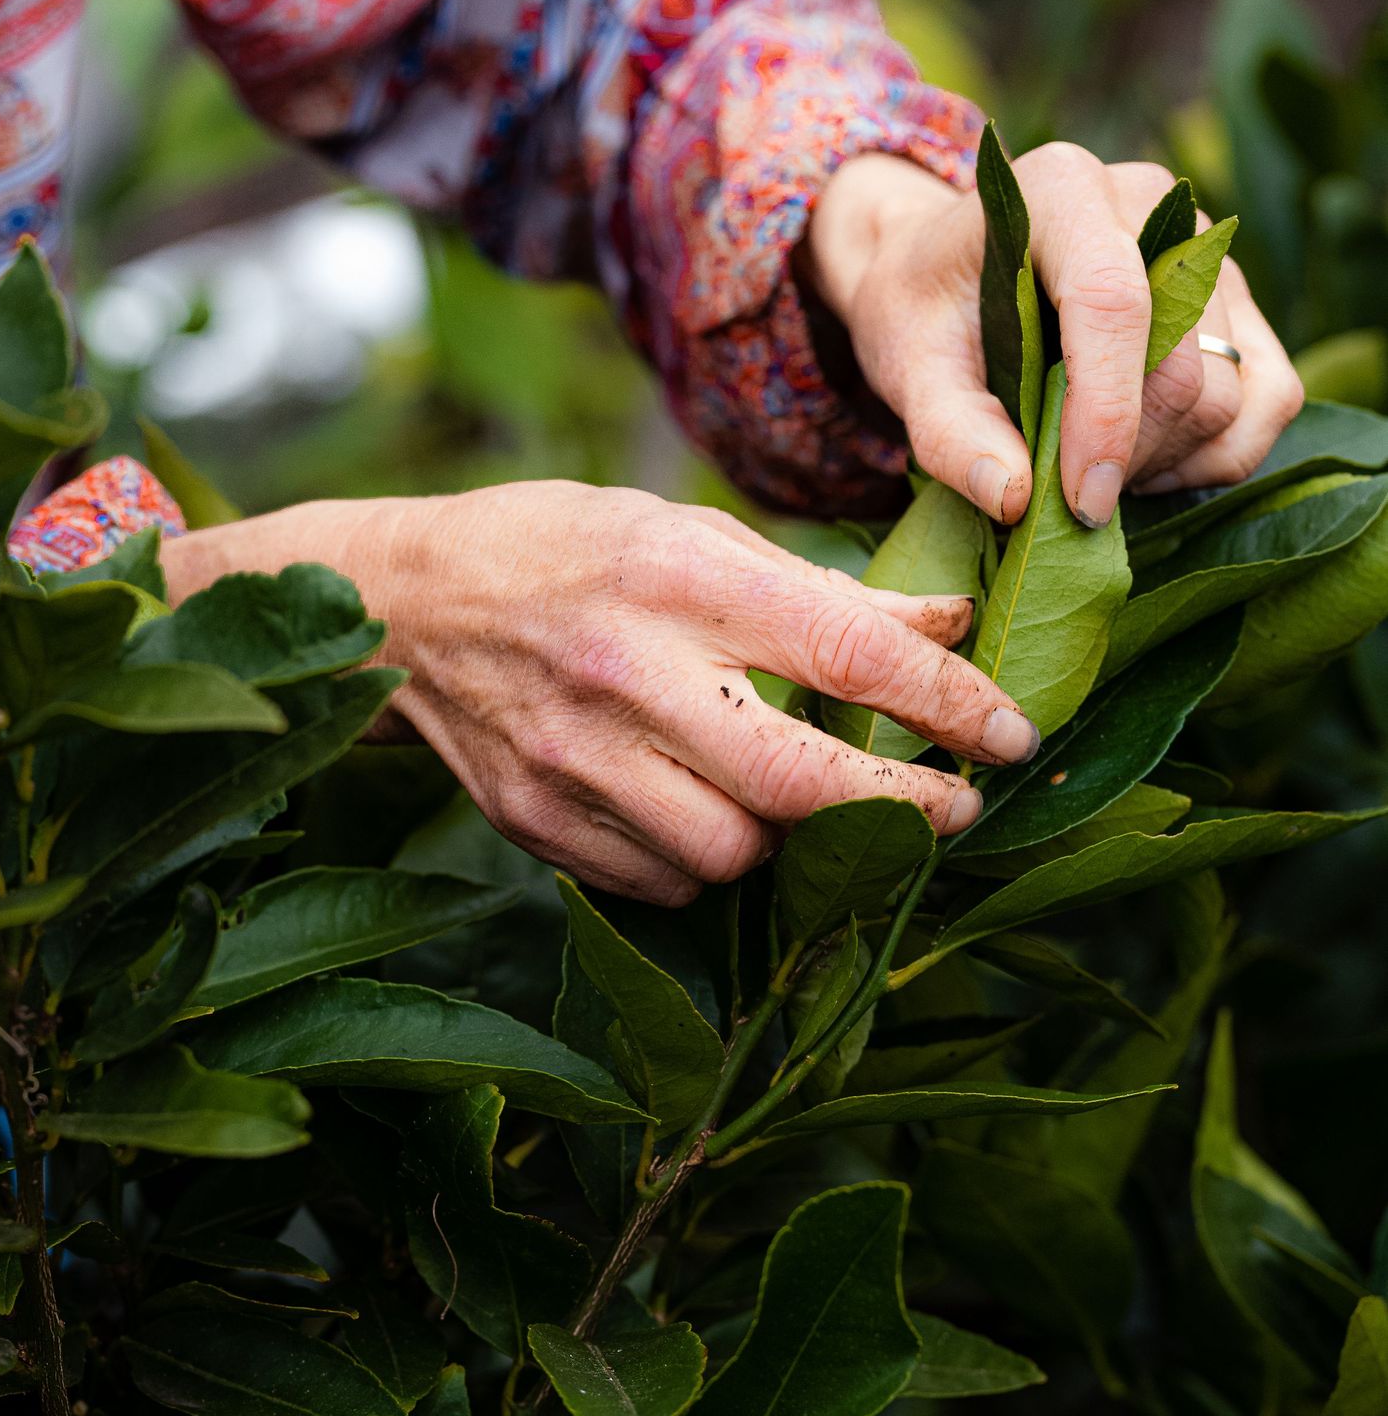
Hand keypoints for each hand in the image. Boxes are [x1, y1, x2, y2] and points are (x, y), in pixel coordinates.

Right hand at [164, 481, 1039, 904]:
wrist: (403, 608)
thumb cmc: (564, 550)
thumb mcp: (689, 532)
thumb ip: (819, 593)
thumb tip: (948, 637)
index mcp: (676, 575)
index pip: (850, 656)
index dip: (949, 708)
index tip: (1012, 736)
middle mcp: (624, 672)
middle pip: (799, 784)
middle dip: (902, 809)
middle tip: (957, 809)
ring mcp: (573, 761)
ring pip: (735, 854)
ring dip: (788, 840)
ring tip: (791, 798)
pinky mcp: (537, 824)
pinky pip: (666, 883)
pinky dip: (706, 862)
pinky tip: (702, 814)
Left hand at [805, 145, 1304, 527]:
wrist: (948, 277)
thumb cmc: (925, 315)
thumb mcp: (905, 365)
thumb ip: (948, 431)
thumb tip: (1016, 499)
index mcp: (1061, 190)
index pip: (1114, 303)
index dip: (1105, 416)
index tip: (1079, 503)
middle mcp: (1154, 204)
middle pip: (1181, 366)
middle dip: (1122, 456)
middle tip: (1054, 489)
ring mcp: (1207, 252)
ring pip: (1229, 392)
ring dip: (1161, 462)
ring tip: (1085, 467)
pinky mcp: (1238, 302)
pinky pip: (1271, 397)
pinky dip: (1215, 456)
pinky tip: (1146, 464)